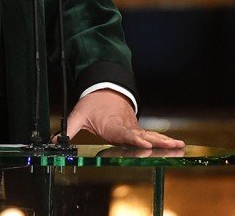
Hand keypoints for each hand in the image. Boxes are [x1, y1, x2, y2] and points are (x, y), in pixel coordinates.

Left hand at [63, 90, 183, 148]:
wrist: (104, 89)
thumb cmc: (92, 104)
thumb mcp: (78, 115)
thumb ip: (68, 129)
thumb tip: (55, 140)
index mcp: (112, 126)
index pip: (124, 134)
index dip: (133, 139)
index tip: (143, 143)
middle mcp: (126, 127)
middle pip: (143, 135)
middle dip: (158, 141)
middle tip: (173, 145)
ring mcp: (134, 128)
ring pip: (151, 135)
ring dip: (165, 141)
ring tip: (180, 145)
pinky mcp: (137, 129)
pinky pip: (152, 136)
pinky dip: (164, 141)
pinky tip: (176, 146)